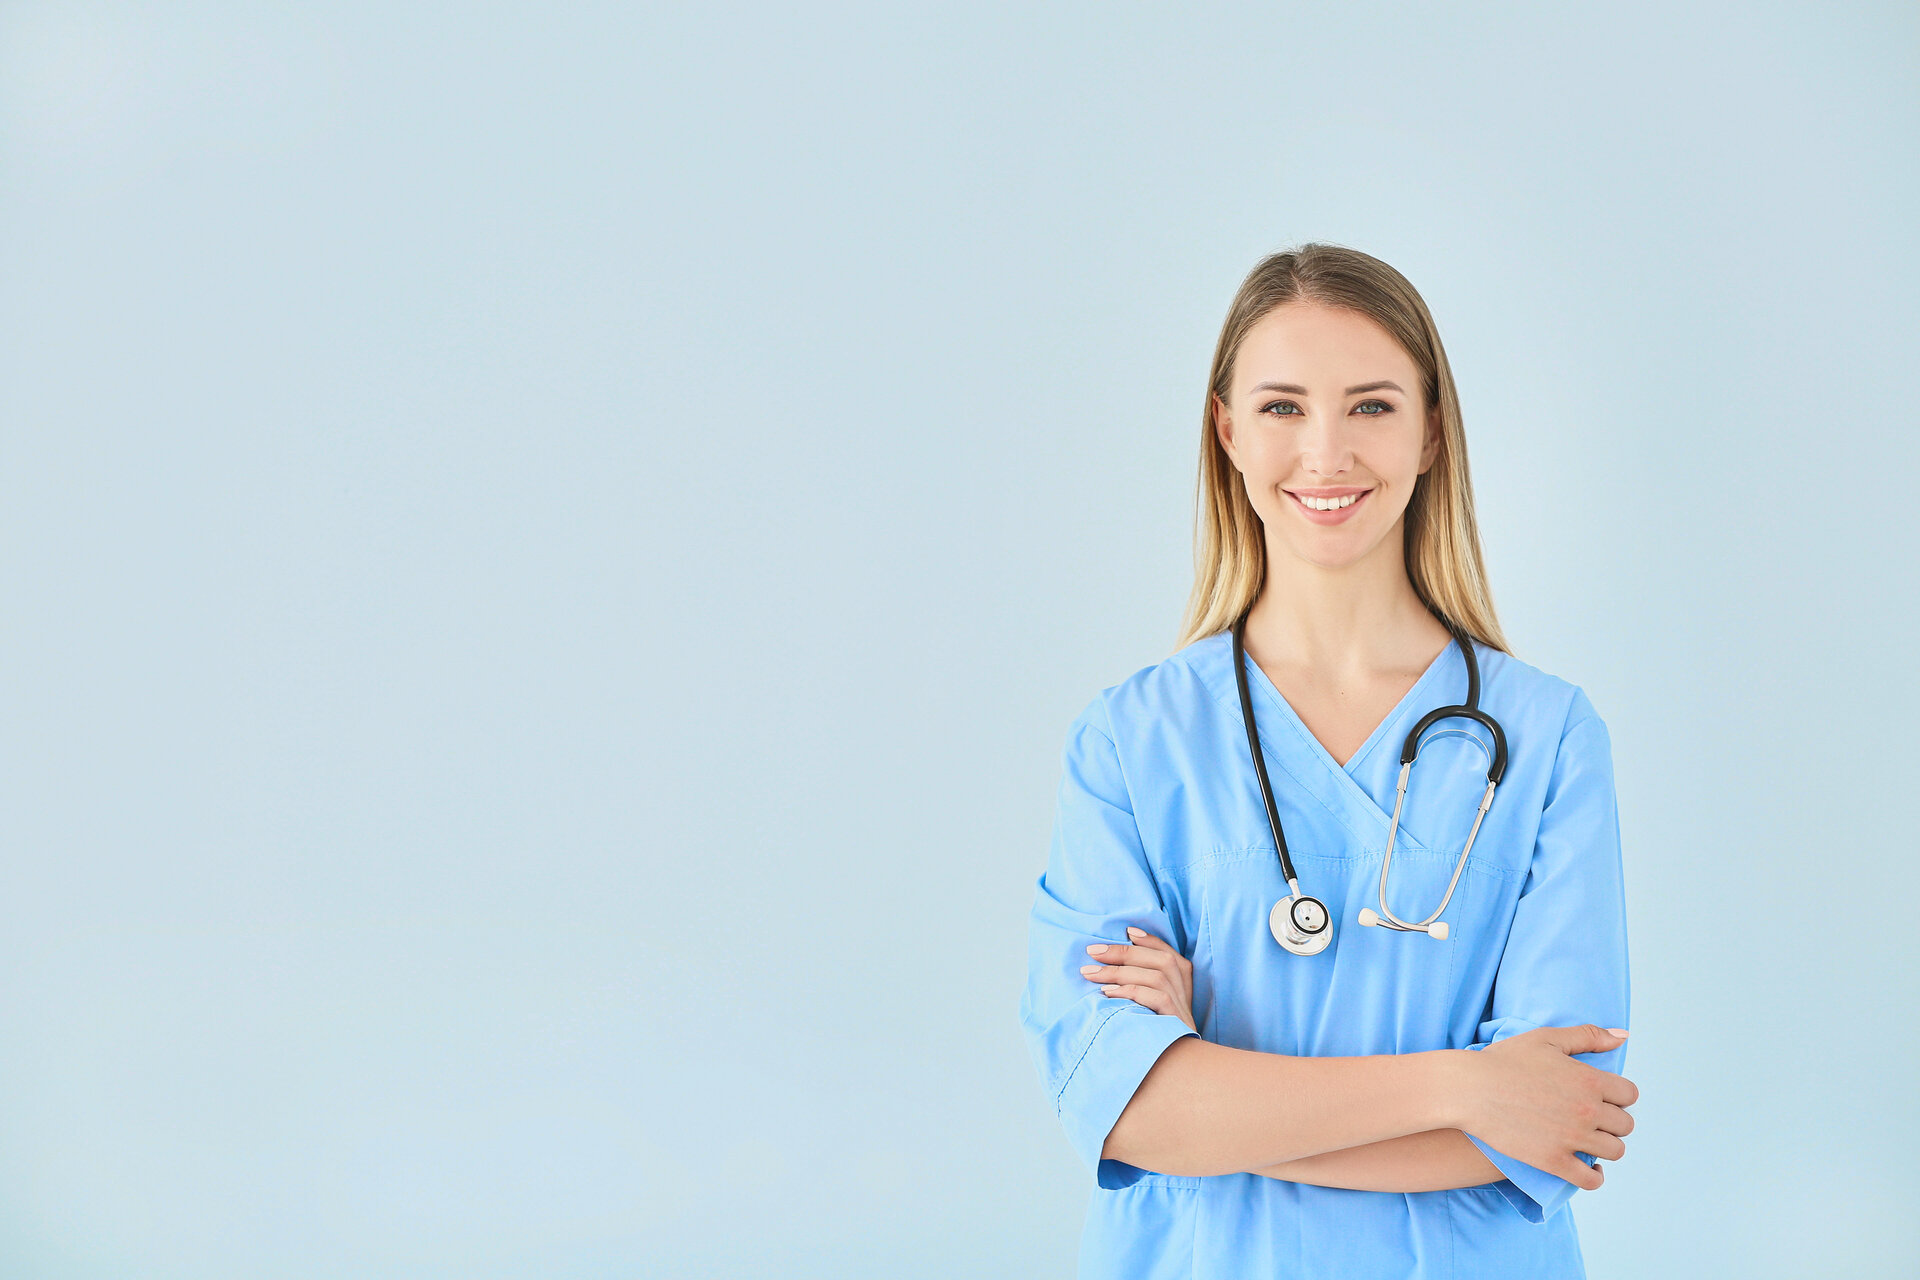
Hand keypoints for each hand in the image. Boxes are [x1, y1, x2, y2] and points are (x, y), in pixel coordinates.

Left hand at [1079, 927, 1195, 1033]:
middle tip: (1092, 952)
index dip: (1149, 940)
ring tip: (1090, 974)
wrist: (1172, 1073)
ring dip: (1119, 971)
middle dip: (1123, 952)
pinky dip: (1129, 991)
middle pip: (1161, 960)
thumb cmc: (1152, 1036)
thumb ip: (1139, 986)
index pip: (1169, 953)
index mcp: (1182, 985)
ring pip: (1156, 975)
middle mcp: (1185, 993)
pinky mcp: (1175, 1022)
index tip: (1126, 930)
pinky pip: (1155, 998)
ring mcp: (1182, 1008)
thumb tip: (1109, 964)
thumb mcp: (1146, 1008)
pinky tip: (1106, 994)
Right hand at [1457, 1025, 1637, 1189]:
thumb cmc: (1503, 1060)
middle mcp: (1586, 1110)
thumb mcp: (1545, 1038)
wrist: (1468, 1089)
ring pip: (1614, 1151)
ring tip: (1591, 1140)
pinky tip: (1588, 1168)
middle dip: (1613, 1121)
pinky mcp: (1553, 1161)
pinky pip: (1590, 1179)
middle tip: (1594, 1118)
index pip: (1629, 1095)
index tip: (1604, 1097)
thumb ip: (1588, 1036)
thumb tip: (1623, 1036)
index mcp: (1588, 1080)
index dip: (1619, 1096)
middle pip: (1625, 1125)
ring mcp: (1571, 1138)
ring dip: (1606, 1146)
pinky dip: (1595, 1177)